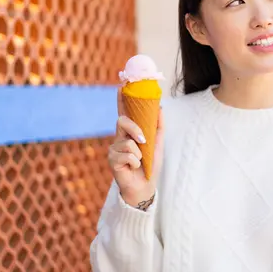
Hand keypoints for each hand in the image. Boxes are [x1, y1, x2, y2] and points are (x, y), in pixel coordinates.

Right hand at [107, 87, 164, 207]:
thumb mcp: (157, 143)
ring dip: (139, 153)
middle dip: (135, 129)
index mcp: (129, 133)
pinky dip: (135, 162)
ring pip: (126, 141)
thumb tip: (160, 107)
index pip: (124, 113)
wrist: (146, 185)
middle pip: (122, 121)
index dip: (121, 100)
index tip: (121, 86)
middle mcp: (119, 138)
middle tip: (143, 140)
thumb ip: (158, 126)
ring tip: (140, 161)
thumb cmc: (150, 165)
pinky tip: (133, 168)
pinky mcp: (112, 160)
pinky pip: (127, 155)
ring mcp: (114, 149)